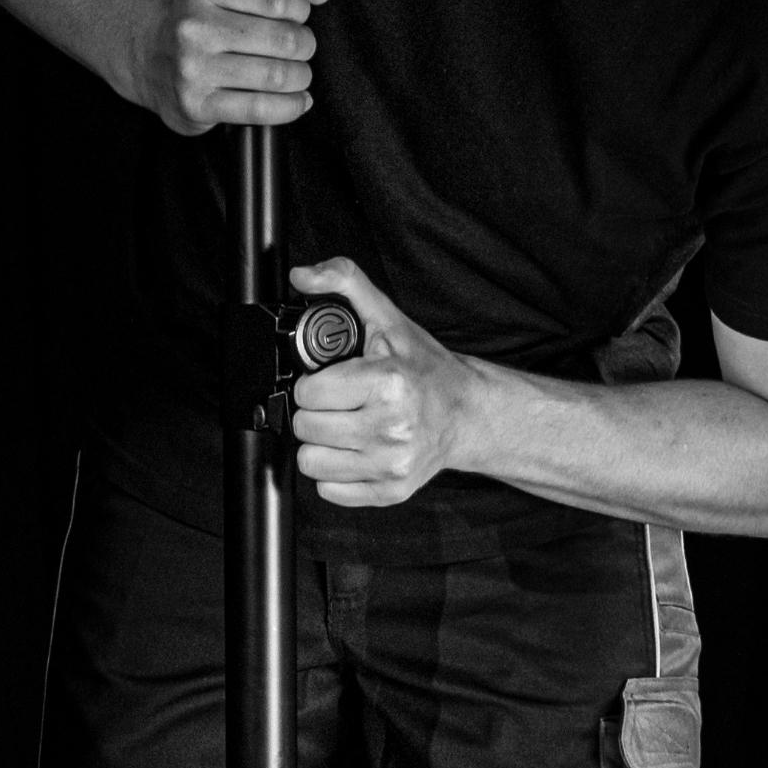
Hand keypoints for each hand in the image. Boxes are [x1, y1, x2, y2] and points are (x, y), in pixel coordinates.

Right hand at [130, 0, 327, 135]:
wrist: (153, 64)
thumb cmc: (201, 29)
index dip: (300, 9)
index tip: (298, 16)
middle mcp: (194, 25)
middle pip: (283, 39)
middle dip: (304, 46)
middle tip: (302, 49)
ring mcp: (194, 67)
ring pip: (276, 75)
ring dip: (301, 77)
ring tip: (299, 75)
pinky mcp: (198, 104)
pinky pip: (260, 107)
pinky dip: (291, 106)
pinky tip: (299, 102)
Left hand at [290, 258, 481, 506]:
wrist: (466, 414)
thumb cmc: (425, 370)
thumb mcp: (388, 319)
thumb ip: (344, 283)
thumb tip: (301, 276)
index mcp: (388, 383)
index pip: (308, 394)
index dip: (314, 385)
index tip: (334, 382)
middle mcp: (391, 427)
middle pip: (306, 428)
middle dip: (317, 413)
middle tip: (341, 404)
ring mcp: (391, 464)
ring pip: (311, 463)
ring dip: (322, 445)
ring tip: (346, 428)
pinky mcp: (390, 491)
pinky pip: (328, 490)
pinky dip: (335, 473)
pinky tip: (355, 452)